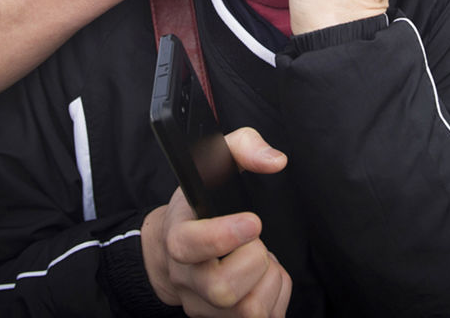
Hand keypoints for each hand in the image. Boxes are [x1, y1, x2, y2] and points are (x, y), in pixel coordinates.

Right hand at [143, 128, 290, 317]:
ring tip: (261, 258)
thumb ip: (245, 147)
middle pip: (223, 289)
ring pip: (247, 310)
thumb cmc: (200, 205)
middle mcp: (186, 277)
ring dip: (269, 279)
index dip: (222, 237)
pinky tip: (265, 277)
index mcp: (178, 236)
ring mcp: (204, 306)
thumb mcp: (214, 164)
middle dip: (254, 260)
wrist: (172, 252)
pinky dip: (277, 296)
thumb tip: (274, 161)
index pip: (189, 246)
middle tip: (256, 241)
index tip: (253, 221)